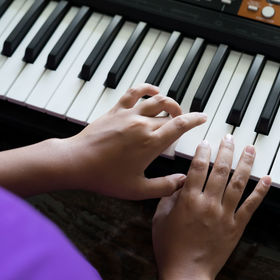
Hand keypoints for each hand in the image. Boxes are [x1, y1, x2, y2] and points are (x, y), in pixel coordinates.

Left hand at [61, 83, 206, 199]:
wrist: (76, 162)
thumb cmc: (105, 176)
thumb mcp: (137, 189)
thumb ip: (164, 187)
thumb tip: (182, 181)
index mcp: (151, 143)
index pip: (180, 125)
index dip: (195, 119)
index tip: (202, 117)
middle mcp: (142, 124)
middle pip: (169, 114)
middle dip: (180, 116)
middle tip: (183, 122)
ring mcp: (129, 115)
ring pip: (156, 100)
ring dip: (168, 102)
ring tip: (172, 108)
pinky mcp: (116, 110)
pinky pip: (134, 92)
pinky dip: (146, 88)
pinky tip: (153, 90)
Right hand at [152, 135, 270, 279]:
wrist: (186, 273)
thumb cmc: (170, 247)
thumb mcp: (160, 218)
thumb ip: (169, 196)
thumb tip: (180, 181)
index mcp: (189, 200)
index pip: (198, 168)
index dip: (203, 152)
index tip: (206, 142)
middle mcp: (209, 203)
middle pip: (220, 170)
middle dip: (225, 151)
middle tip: (229, 138)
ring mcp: (225, 214)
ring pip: (238, 183)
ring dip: (245, 164)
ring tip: (250, 149)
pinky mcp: (236, 226)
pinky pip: (251, 206)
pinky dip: (260, 191)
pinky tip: (267, 179)